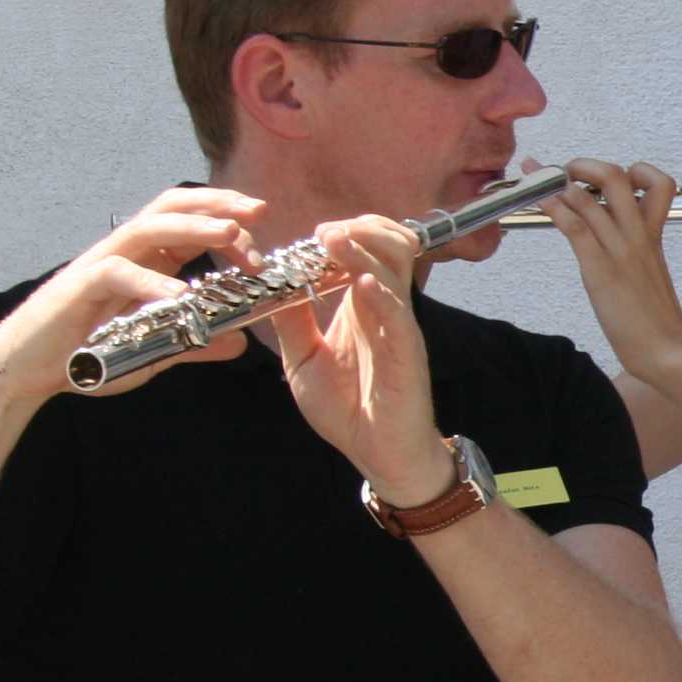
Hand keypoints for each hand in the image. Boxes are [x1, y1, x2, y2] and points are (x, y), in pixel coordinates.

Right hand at [0, 186, 270, 404]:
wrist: (24, 370)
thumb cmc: (87, 355)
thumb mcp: (155, 349)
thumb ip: (196, 343)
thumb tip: (239, 342)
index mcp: (146, 261)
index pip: (190, 221)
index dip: (228, 220)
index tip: (262, 238)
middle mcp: (126, 253)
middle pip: (174, 208)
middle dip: (219, 203)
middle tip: (259, 211)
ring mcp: (101, 265)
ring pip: (150, 227)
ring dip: (195, 227)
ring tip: (232, 234)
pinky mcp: (80, 286)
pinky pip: (119, 273)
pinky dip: (153, 282)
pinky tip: (183, 297)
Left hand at [263, 217, 452, 503]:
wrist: (378, 454)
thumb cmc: (347, 409)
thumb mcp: (303, 359)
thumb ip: (292, 320)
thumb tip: (275, 282)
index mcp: (361, 304)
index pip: (365, 248)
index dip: (343, 232)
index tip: (311, 236)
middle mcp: (384, 306)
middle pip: (391, 243)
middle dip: (360, 227)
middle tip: (325, 233)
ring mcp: (398, 325)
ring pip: (397, 265)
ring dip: (366, 246)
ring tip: (334, 240)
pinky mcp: (407, 350)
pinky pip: (398, 312)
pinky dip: (380, 291)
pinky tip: (359, 282)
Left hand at [541, 159, 681, 387]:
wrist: (666, 350)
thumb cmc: (656, 322)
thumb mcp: (650, 276)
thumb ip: (637, 254)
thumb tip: (616, 246)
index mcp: (654, 236)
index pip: (658, 184)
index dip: (635, 171)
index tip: (607, 181)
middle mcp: (637, 234)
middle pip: (617, 176)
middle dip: (584, 164)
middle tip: (566, 172)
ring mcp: (619, 249)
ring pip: (588, 197)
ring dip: (554, 180)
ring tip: (535, 175)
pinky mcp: (600, 268)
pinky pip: (574, 225)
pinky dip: (551, 206)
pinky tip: (537, 200)